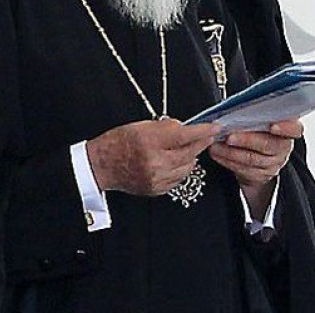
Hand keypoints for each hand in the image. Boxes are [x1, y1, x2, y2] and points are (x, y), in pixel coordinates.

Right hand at [87, 119, 219, 195]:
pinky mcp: (156, 189)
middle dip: (201, 143)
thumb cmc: (118, 143)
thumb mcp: (142, 126)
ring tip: (182, 149)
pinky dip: (180, 169)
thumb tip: (186, 127)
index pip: (185, 135)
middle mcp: (155, 162)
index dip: (203, 131)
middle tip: (205, 136)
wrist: (100, 166)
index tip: (215, 127)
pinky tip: (173, 162)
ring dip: (190, 157)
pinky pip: (179, 178)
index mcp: (150, 142)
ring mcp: (156, 178)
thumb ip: (167, 127)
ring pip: (188, 167)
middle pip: (190, 152)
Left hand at [209, 120, 301, 192]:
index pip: (295, 129)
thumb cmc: (259, 130)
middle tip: (230, 137)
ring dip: (231, 152)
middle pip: (269, 145)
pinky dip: (228, 161)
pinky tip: (218, 154)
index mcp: (289, 129)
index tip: (273, 126)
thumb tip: (239, 106)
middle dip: (247, 140)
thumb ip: (257, 113)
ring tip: (216, 145)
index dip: (286, 128)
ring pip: (253, 159)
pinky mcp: (262, 175)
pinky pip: (244, 170)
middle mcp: (284, 147)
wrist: (258, 155)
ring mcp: (275, 163)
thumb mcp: (262, 119)